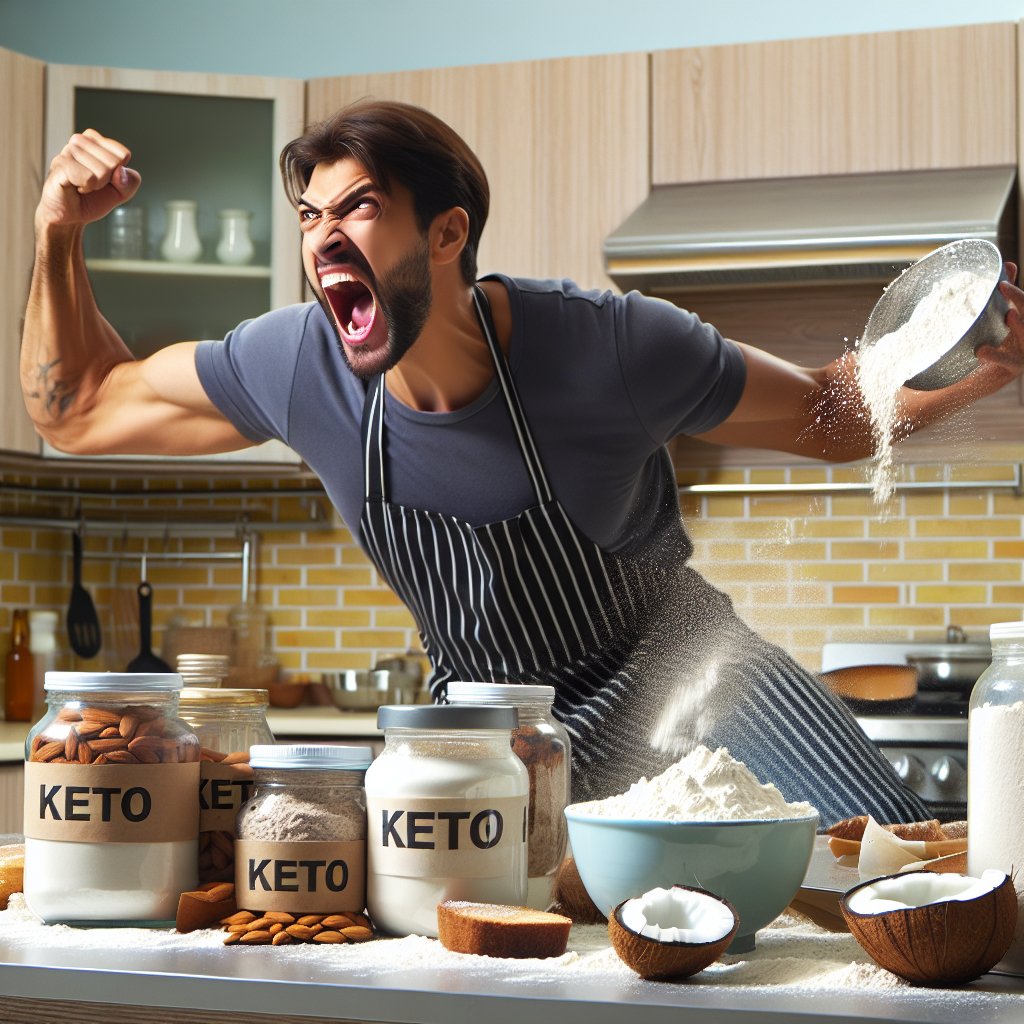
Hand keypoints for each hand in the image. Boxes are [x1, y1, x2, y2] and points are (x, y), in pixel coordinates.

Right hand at [36, 128, 140, 231]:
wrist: (70, 216)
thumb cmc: (92, 199)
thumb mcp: (121, 192)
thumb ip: (130, 180)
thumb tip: (120, 171)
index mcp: (95, 140)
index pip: (123, 154)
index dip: (119, 174)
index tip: (104, 179)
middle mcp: (80, 141)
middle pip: (114, 163)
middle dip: (107, 181)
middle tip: (91, 184)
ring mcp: (68, 151)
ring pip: (103, 170)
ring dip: (96, 185)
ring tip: (82, 185)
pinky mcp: (60, 164)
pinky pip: (89, 178)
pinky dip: (86, 188)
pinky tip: (75, 187)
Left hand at [972, 262, 1023, 386]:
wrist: (971, 382)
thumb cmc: (984, 344)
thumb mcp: (990, 319)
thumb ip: (1000, 296)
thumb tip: (1008, 264)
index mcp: (1020, 323)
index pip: (1023, 304)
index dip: (1016, 293)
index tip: (1003, 279)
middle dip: (1019, 300)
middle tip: (1004, 288)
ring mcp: (1023, 354)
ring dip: (1020, 325)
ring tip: (1009, 314)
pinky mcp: (1012, 370)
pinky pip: (1008, 362)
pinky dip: (996, 355)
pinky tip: (981, 350)